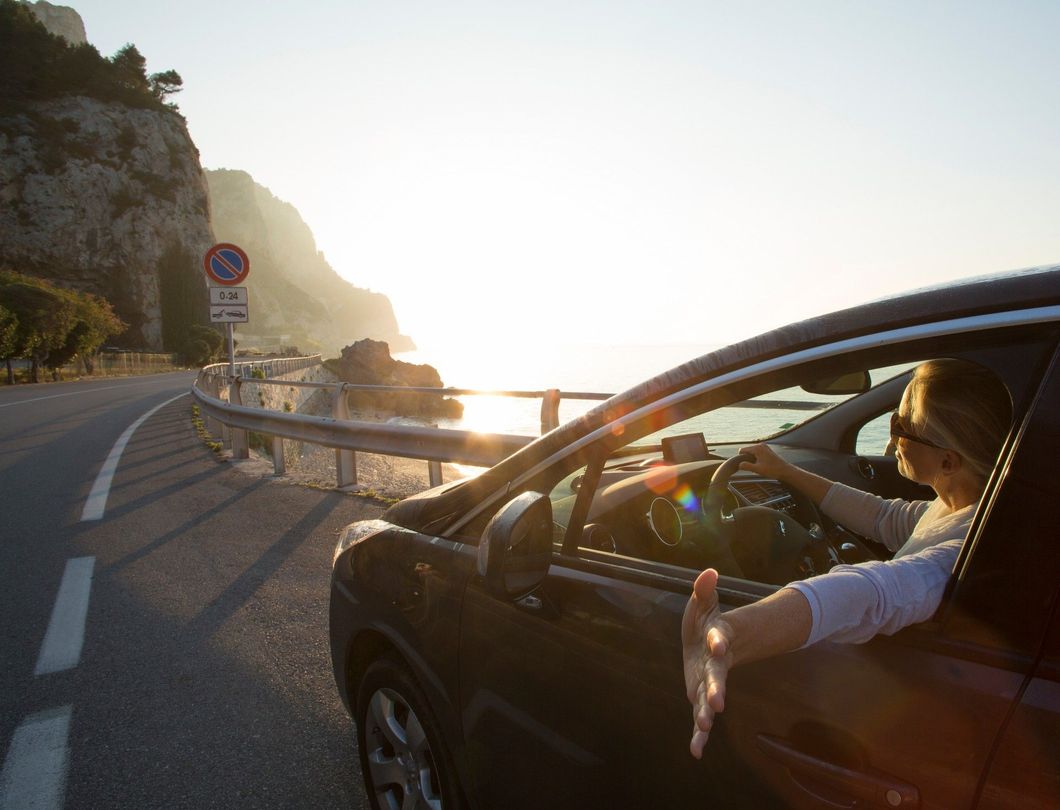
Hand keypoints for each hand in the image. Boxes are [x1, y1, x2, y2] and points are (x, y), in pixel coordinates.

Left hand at [681, 568, 734, 758]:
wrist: (711, 644)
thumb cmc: (706, 623)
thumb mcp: (702, 605)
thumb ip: (704, 591)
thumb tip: (709, 572)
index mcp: (716, 641)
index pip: (718, 640)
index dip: (717, 641)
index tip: (717, 644)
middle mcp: (715, 666)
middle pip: (716, 678)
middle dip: (716, 689)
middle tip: (717, 703)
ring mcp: (709, 684)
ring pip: (708, 702)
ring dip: (705, 714)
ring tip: (703, 726)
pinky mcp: (700, 697)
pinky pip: (700, 718)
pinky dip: (699, 736)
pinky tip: (695, 752)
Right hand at [738, 442, 790, 478]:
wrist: (785, 470)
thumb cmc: (772, 470)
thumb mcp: (757, 469)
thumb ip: (746, 466)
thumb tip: (739, 464)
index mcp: (757, 448)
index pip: (742, 450)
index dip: (742, 458)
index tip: (747, 465)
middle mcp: (760, 445)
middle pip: (747, 451)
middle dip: (748, 459)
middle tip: (755, 467)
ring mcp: (765, 447)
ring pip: (752, 452)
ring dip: (753, 459)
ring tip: (759, 466)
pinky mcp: (767, 450)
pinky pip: (757, 453)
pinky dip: (757, 458)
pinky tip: (763, 464)